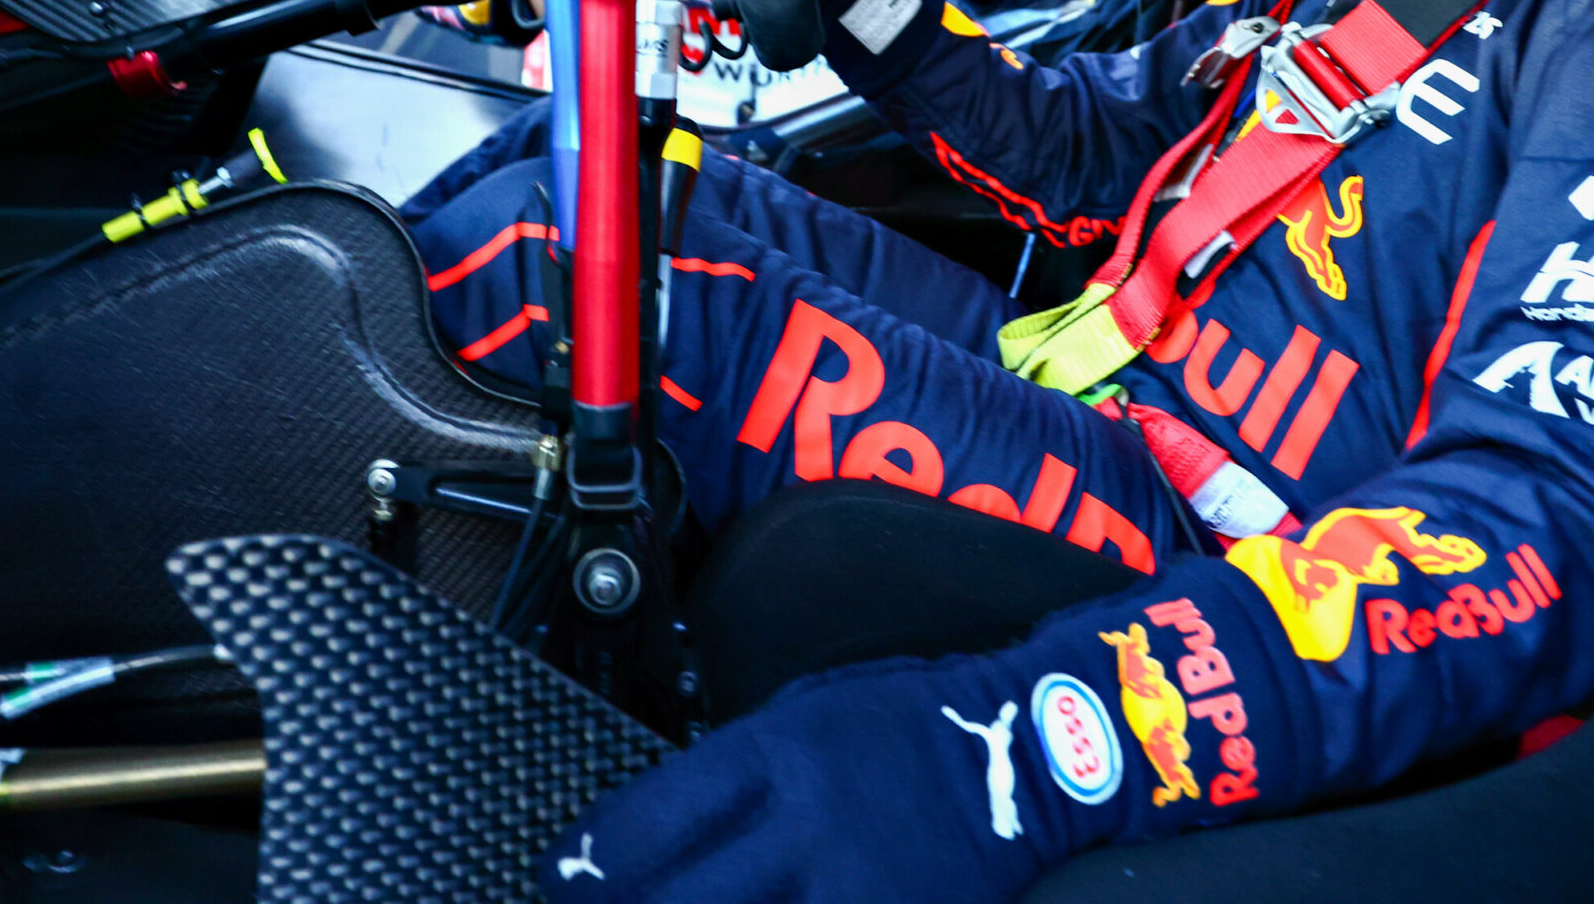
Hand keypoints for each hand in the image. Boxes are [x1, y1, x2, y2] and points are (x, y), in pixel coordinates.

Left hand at [538, 656, 1051, 903]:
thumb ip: (736, 771)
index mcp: (779, 753)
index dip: (584, 863)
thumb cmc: (913, 725)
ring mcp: (855, 892)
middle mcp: (809, 827)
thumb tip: (653, 832)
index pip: (648, 820)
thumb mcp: (808, 708)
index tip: (556, 878)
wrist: (1036, 756)